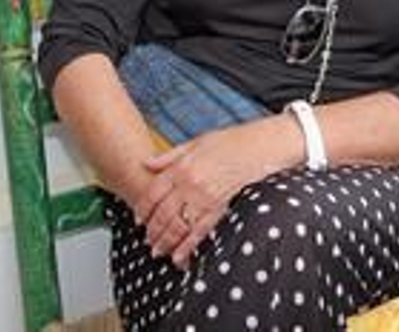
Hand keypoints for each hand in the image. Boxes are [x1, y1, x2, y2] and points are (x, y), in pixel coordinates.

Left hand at [133, 119, 294, 268]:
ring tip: (158, 250)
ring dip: (165, 241)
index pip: (153, 193)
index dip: (143, 209)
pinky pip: (200, 232)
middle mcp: (189, 184)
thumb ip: (169, 156)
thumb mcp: (195, 142)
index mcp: (181, 166)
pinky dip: (187, 247)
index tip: (139, 218)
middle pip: (163, 213)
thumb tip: (146, 163)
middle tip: (147, 240)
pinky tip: (178, 257)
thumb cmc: (229, 142)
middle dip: (152, 230)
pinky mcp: (220, 208)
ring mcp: (205, 198)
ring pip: (177, 226)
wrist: (259, 147)